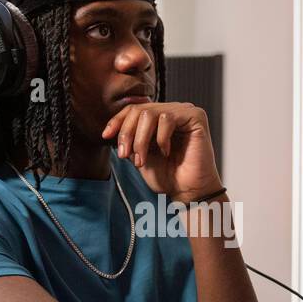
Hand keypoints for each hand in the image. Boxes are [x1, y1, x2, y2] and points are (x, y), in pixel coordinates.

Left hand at [102, 101, 222, 203]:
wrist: (187, 192)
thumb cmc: (167, 176)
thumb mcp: (139, 155)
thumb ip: (129, 140)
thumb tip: (112, 129)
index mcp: (158, 118)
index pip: (133, 109)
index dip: (117, 121)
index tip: (106, 136)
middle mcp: (172, 111)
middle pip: (139, 110)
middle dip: (127, 134)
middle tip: (125, 155)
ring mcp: (184, 112)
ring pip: (150, 114)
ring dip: (141, 139)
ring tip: (142, 159)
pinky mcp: (196, 117)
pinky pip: (168, 118)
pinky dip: (161, 138)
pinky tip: (166, 151)